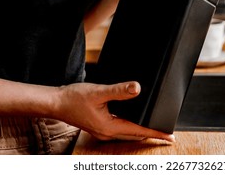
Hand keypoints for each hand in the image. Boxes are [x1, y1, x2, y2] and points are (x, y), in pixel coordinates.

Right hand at [56, 81, 174, 141]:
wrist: (55, 102)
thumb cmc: (73, 98)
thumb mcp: (99, 92)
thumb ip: (119, 90)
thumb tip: (137, 88)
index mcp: (110, 127)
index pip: (139, 131)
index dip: (156, 133)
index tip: (169, 136)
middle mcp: (107, 133)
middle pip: (135, 135)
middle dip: (151, 134)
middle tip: (166, 134)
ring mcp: (102, 132)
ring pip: (127, 134)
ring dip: (141, 131)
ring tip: (153, 129)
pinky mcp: (98, 127)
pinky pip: (119, 130)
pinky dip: (130, 127)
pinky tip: (132, 121)